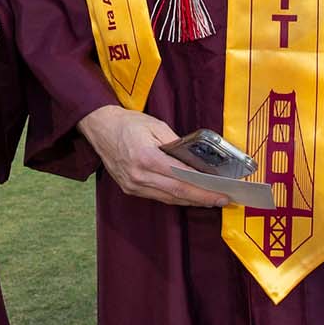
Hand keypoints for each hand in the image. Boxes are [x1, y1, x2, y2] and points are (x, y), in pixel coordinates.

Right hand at [77, 105, 229, 207]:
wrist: (100, 128)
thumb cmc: (128, 123)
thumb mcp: (156, 125)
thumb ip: (177, 144)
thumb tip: (196, 159)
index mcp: (146, 158)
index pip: (181, 179)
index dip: (203, 189)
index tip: (221, 192)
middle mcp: (139, 176)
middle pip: (177, 193)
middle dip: (202, 198)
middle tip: (222, 199)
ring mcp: (133, 185)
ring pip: (168, 199)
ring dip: (190, 201)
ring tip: (210, 199)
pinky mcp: (130, 189)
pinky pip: (157, 197)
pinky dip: (175, 198)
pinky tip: (188, 196)